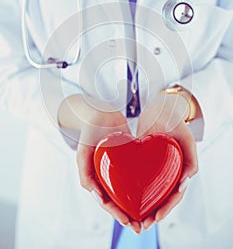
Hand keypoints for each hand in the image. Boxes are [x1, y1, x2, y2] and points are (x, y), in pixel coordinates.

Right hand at [74, 96, 141, 233]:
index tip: (130, 222)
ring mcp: (119, 168)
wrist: (101, 113)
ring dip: (139, 204)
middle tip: (143, 226)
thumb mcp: (83, 154)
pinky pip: (138, 175)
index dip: (118, 214)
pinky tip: (156, 191)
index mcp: (96, 179)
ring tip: (152, 215)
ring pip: (130, 191)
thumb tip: (99, 198)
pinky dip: (145, 185)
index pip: (107, 202)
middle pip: (120, 200)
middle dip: (130, 215)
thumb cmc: (89, 133)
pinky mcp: (130, 159)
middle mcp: (108, 176)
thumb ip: (85, 176)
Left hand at [136, 92, 197, 229]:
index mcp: (180, 170)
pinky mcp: (143, 161)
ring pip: (150, 192)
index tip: (155, 218)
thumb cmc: (175, 122)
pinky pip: (139, 179)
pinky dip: (133, 190)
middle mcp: (168, 171)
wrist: (158, 108)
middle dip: (153, 213)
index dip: (167, 209)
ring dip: (142, 206)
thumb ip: (192, 161)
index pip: (175, 195)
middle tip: (140, 224)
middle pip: (161, 198)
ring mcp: (155, 167)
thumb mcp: (187, 139)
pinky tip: (123, 197)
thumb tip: (185, 183)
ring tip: (131, 217)